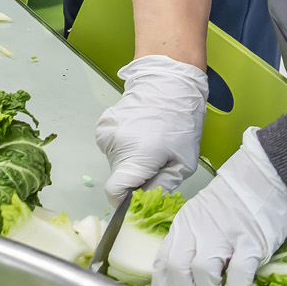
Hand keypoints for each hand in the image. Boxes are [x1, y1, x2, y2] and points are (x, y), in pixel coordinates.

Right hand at [96, 54, 209, 202]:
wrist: (166, 83)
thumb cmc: (181, 122)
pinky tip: (139, 133)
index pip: (115, 193)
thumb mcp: (183, 163)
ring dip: (130, 160)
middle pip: (118, 176)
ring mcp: (106, 133)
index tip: (139, 197)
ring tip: (150, 143)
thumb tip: (146, 201)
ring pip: (115, 161)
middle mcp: (115, 145)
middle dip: (134, 177)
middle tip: (156, 163)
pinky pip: (112, 146)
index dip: (126, 201)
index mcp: (136, 157)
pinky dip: (124, 146)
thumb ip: (162, 187)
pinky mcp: (103, 124)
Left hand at [152, 129, 286, 285]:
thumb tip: (192, 282)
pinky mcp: (250, 242)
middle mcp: (197, 230)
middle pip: (178, 273)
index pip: (162, 264)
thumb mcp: (202, 217)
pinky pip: (238, 277)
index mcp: (183, 226)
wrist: (267, 176)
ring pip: (202, 276)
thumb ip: (193, 242)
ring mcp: (223, 235)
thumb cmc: (237, 200)